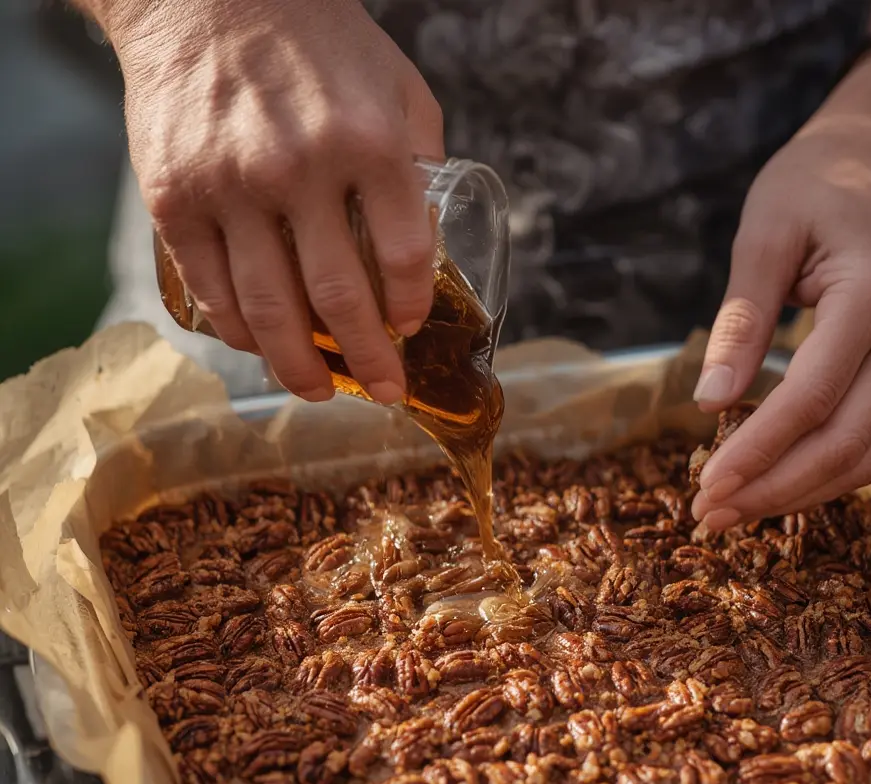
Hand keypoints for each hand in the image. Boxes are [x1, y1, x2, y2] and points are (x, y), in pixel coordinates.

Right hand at [112, 0, 442, 402]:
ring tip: (321, 389)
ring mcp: (230, 187)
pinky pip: (212, 291)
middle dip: (370, 360)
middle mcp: (299, 168)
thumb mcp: (396, 85)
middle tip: (386, 389)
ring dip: (301, 367)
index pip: (403, 256)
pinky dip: (241, 333)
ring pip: (269, 310)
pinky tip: (263, 347)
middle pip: (339, 299)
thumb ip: (420, 160)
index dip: (410, 307)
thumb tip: (431, 241)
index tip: (409, 326)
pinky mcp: (174, 198)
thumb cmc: (317, 43)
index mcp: (368, 142)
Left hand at [690, 55, 870, 529]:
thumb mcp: (764, 232)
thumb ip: (740, 318)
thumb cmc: (817, 184)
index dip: (756, 451)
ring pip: (864, 455)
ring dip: (796, 493)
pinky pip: (870, 440)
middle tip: (708, 515)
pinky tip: (771, 482)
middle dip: (773, 489)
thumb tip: (710, 400)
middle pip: (845, 444)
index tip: (704, 487)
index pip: (811, 398)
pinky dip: (820, 472)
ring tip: (732, 511)